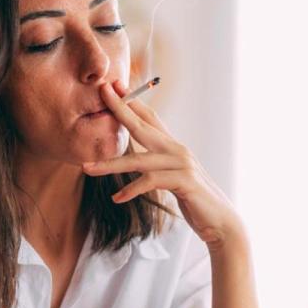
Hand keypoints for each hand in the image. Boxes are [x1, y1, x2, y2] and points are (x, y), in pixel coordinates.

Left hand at [82, 80, 244, 251]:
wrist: (220, 221)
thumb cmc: (194, 199)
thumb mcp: (173, 177)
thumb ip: (158, 165)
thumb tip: (139, 160)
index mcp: (173, 146)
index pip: (150, 117)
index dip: (131, 101)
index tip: (113, 86)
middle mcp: (177, 150)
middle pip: (142, 126)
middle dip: (120, 109)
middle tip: (102, 92)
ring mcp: (181, 164)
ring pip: (139, 160)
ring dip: (110, 164)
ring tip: (87, 168)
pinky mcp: (184, 182)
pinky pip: (151, 182)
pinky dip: (131, 190)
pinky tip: (117, 198)